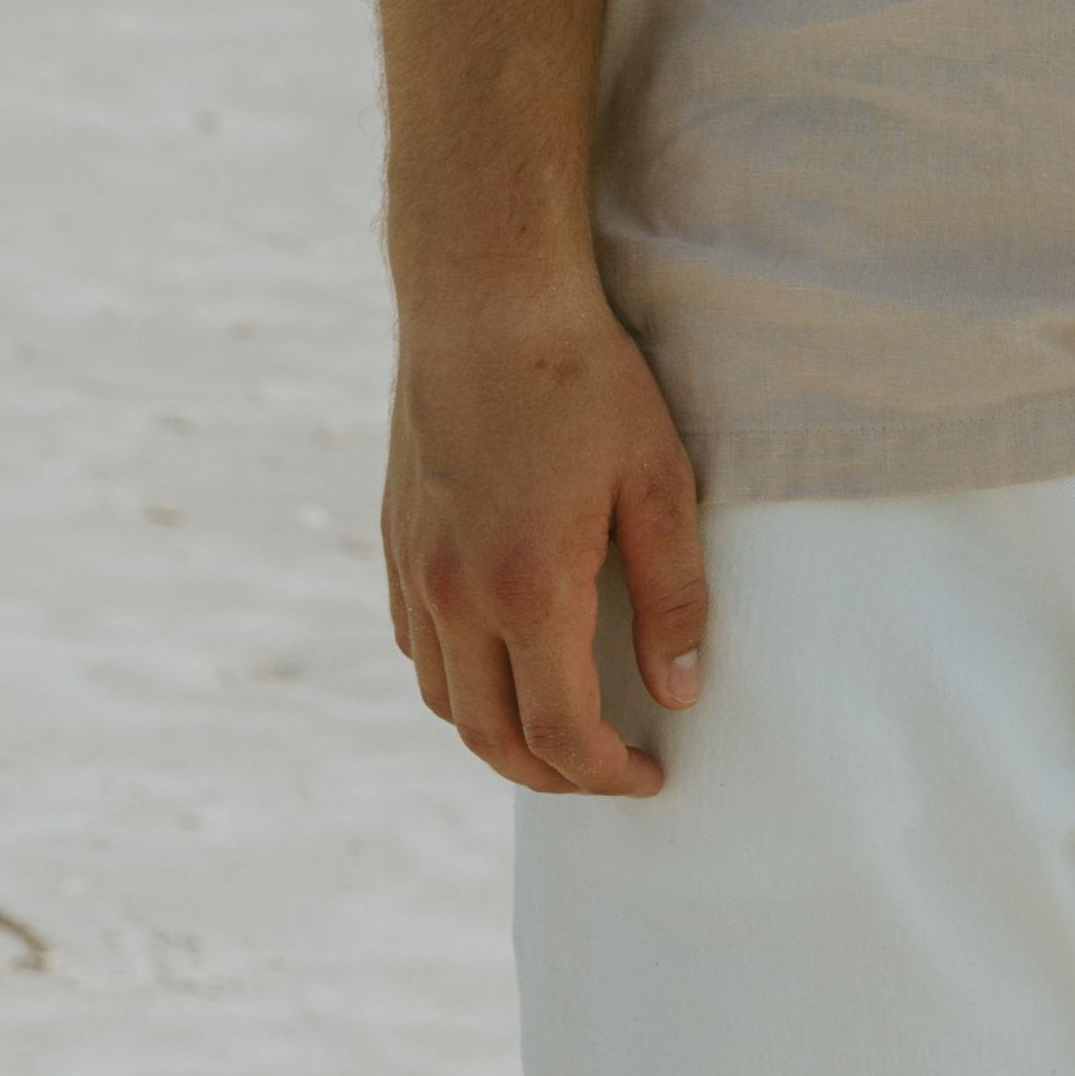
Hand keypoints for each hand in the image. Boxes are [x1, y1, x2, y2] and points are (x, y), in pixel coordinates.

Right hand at [382, 283, 709, 796]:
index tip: (650, 775)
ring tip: (558, 730)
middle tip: (608, 771)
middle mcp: (454, 595)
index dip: (606, 774)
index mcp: (526, 589)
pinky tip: (499, 663)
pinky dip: (454, 681)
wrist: (484, 299)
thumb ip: (672, 594)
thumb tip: (680, 690)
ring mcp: (413, 569)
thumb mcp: (658, 481)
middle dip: (551, 776)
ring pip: (440, 699)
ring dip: (496, 735)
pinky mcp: (394, 540)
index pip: (561, 732)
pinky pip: (414, 645)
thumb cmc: (584, 381)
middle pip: (489, 736)